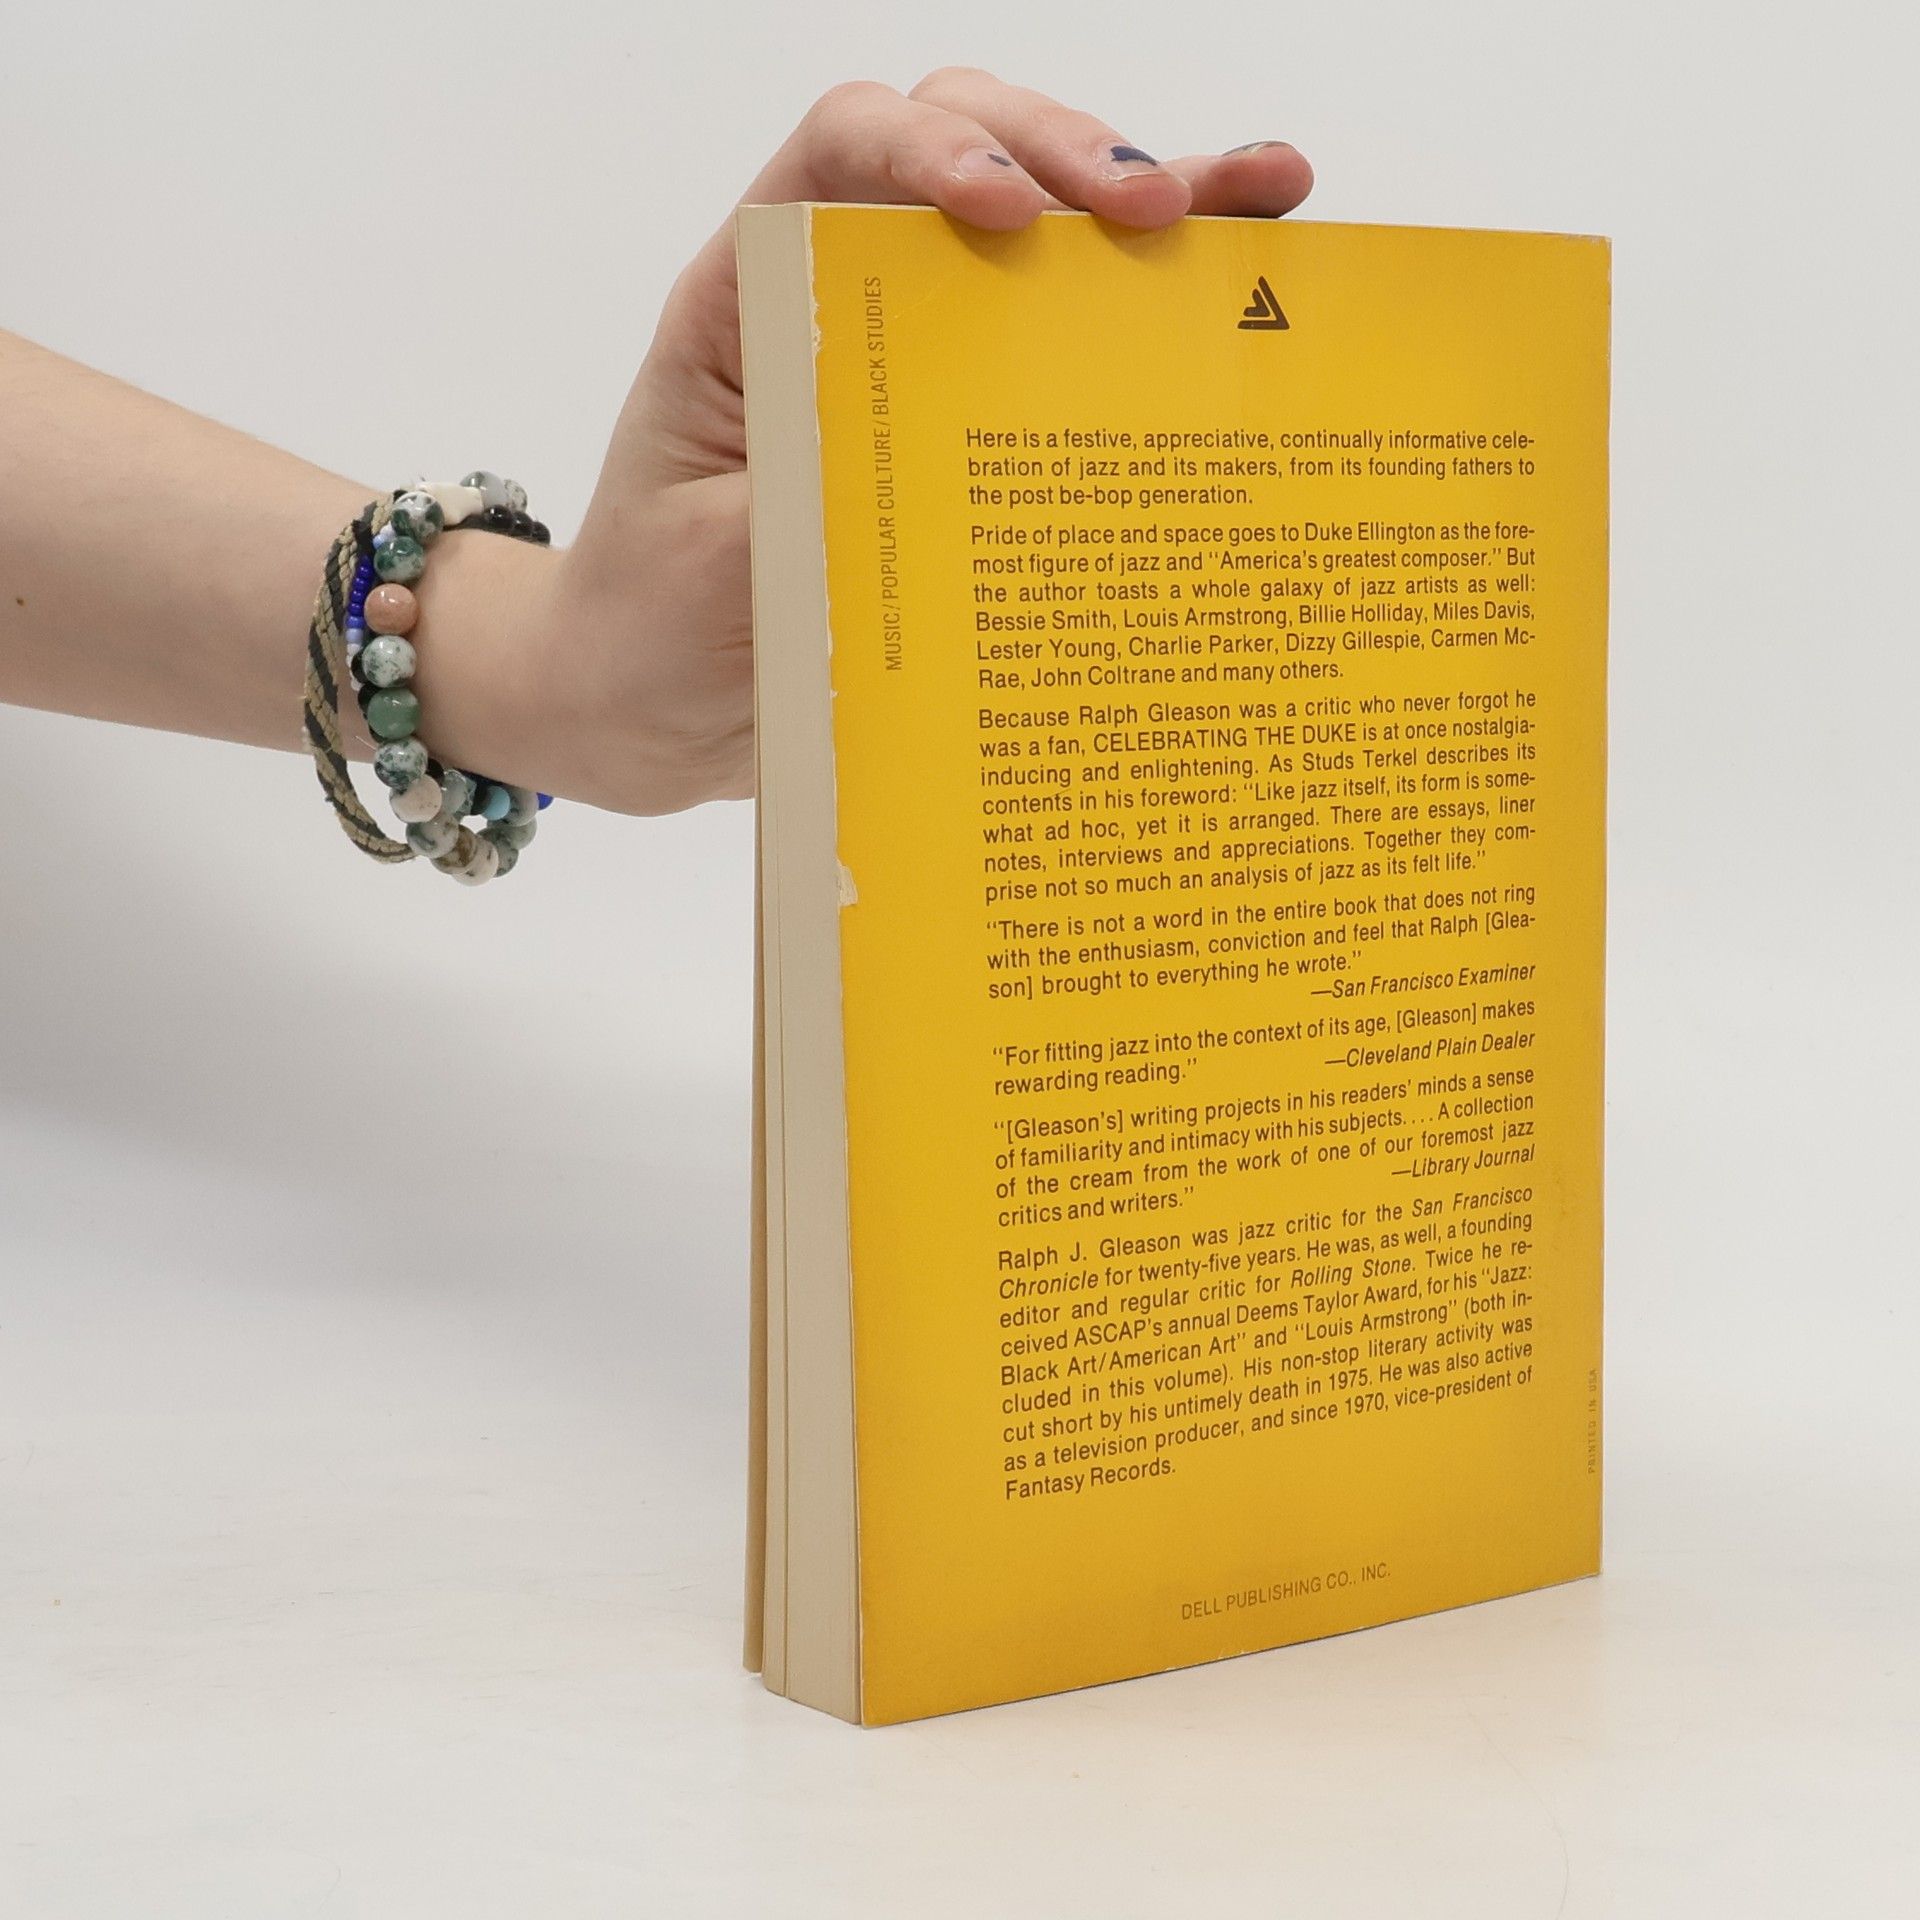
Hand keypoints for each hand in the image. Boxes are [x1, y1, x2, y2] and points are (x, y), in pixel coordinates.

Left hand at [519, 70, 1313, 814]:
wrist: (652, 707)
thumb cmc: (654, 626)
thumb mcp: (716, 570)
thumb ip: (810, 508)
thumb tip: (934, 480)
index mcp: (755, 305)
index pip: (843, 153)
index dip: (930, 149)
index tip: (1009, 214)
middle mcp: (845, 305)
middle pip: (965, 148)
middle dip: (1069, 156)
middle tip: (1160, 214)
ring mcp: (924, 358)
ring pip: (1043, 229)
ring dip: (1152, 197)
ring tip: (1260, 198)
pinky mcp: (981, 429)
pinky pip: (1076, 344)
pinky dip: (1166, 302)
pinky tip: (1258, 266)